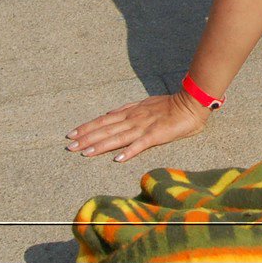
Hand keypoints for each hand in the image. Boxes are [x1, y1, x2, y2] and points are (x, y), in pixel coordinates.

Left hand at [66, 92, 209, 162]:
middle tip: (69, 147)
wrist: (192, 103)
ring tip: (84, 153)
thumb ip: (131, 110)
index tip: (72, 134)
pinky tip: (117, 159)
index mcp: (131, 111)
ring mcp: (144, 127)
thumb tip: (113, 113)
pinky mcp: (156, 135)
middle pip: (106, 129)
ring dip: (100, 145)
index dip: (87, 127)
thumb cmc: (171, 105)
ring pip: (118, 137)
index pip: (104, 120)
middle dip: (86, 138)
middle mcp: (134, 118)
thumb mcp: (146, 104)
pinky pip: (140, 144)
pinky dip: (128, 151)